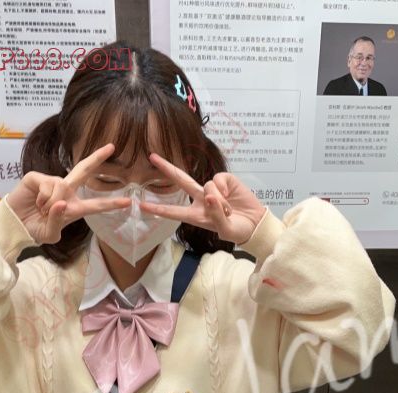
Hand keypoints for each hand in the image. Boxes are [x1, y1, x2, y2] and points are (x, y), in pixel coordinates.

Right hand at [6, 143, 131, 243]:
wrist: (14, 225)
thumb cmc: (34, 229)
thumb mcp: (50, 234)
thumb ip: (57, 221)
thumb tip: (61, 202)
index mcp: (73, 207)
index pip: (95, 204)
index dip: (110, 204)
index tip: (128, 202)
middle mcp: (65, 191)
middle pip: (84, 171)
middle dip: (97, 158)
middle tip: (112, 147)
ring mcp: (51, 182)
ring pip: (62, 185)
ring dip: (52, 202)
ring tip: (42, 210)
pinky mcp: (37, 177)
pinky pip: (48, 185)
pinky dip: (43, 198)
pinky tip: (36, 202)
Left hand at [137, 153, 267, 245]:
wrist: (256, 223)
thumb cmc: (239, 230)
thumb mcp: (226, 230)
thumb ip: (217, 215)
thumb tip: (211, 195)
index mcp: (196, 216)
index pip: (173, 212)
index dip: (157, 209)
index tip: (141, 205)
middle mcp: (201, 200)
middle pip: (181, 181)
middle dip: (167, 168)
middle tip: (151, 157)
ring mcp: (213, 189)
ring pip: (205, 185)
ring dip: (218, 200)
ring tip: (228, 211)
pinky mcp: (225, 180)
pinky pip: (218, 179)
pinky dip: (223, 188)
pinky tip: (231, 195)